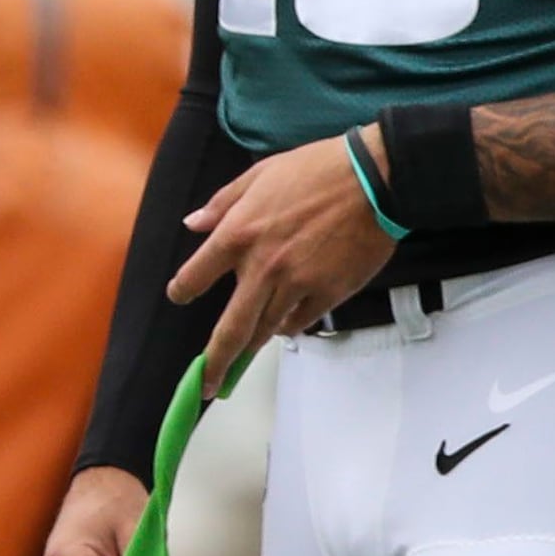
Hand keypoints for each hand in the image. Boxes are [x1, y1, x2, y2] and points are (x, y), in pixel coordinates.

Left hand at [174, 138, 396, 384]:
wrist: (375, 179)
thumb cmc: (319, 170)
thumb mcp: (260, 175)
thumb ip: (223, 203)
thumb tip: (194, 224)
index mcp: (238, 233)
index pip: (195, 275)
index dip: (182, 290)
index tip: (179, 297)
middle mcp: (262, 266)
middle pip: (231, 329)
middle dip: (215, 362)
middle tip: (206, 384)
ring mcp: (296, 284)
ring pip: (266, 330)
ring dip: (252, 347)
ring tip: (241, 362)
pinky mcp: (328, 294)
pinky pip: (300, 322)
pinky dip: (289, 326)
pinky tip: (286, 323)